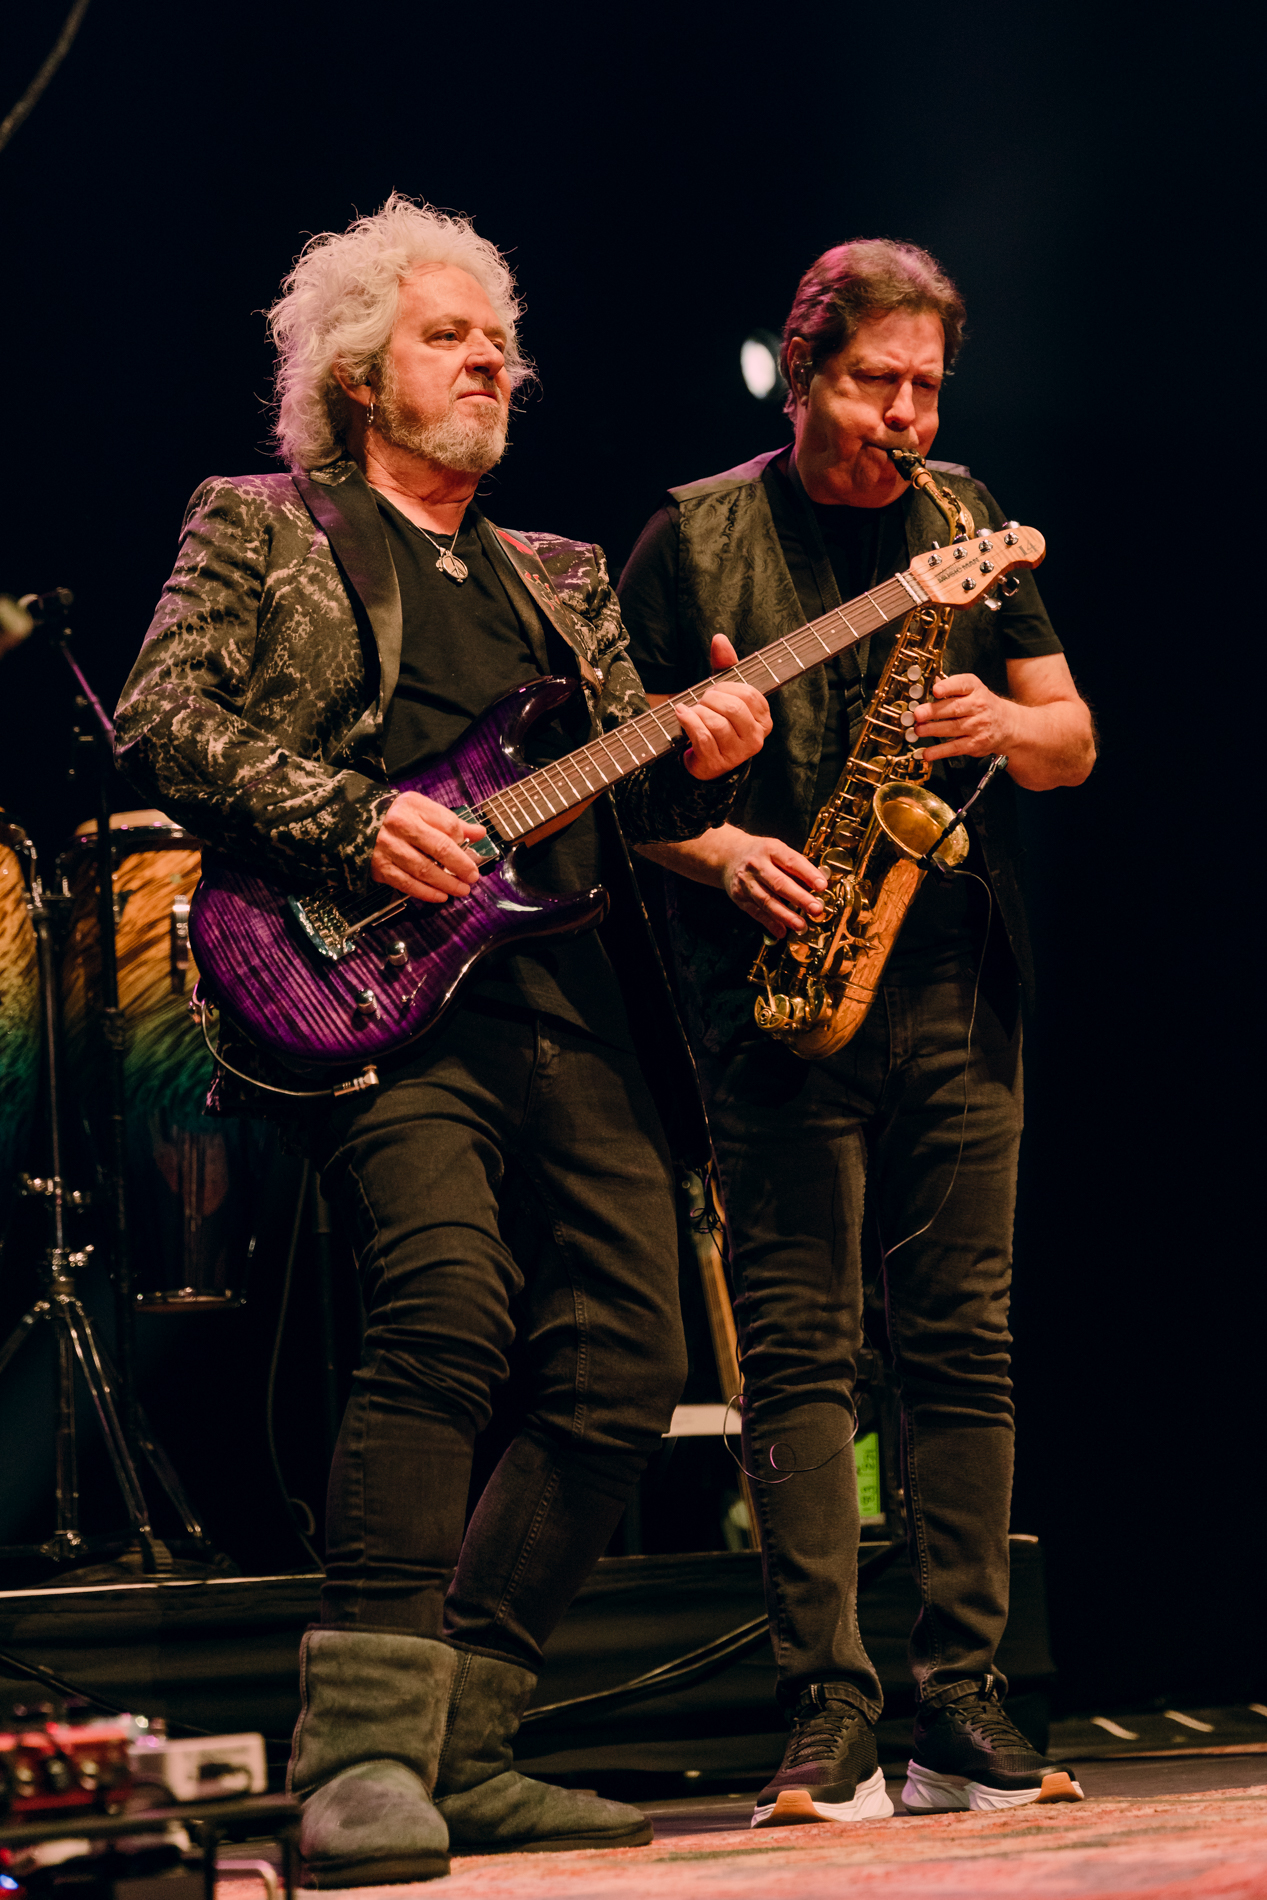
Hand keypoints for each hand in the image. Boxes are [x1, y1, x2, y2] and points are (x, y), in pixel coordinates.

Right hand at [370, 791, 485, 903]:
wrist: (350, 822)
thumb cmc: (393, 815)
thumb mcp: (420, 808)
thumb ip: (449, 821)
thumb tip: (479, 832)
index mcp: (413, 807)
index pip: (447, 825)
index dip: (463, 840)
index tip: (471, 852)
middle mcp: (400, 826)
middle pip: (439, 847)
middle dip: (461, 865)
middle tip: (473, 876)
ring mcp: (388, 848)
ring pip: (424, 869)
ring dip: (446, 883)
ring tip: (461, 889)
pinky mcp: (380, 868)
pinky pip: (407, 884)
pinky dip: (426, 893)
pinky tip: (441, 896)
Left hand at [676, 634, 771, 779]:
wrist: (705, 758)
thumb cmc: (718, 720)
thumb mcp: (725, 693)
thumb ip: (725, 666)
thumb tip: (719, 639)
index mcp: (764, 720)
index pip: (750, 694)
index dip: (728, 687)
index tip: (715, 689)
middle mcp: (755, 739)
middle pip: (734, 708)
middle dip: (711, 698)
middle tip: (702, 699)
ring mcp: (737, 754)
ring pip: (717, 724)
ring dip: (698, 712)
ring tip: (691, 709)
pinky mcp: (717, 763)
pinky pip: (703, 737)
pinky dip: (688, 722)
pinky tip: (681, 713)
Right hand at [721, 832, 827, 938]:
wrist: (728, 856)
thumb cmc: (760, 855)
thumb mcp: (778, 851)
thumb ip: (797, 867)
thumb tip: (819, 885)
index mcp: (771, 849)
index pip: (792, 861)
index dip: (808, 874)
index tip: (822, 886)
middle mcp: (756, 865)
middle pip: (779, 883)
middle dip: (800, 898)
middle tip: (816, 909)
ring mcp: (746, 882)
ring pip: (767, 901)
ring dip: (785, 915)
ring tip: (801, 925)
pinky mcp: (739, 897)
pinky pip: (756, 912)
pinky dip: (770, 923)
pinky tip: (781, 931)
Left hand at [913, 673, 1016, 760]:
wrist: (1007, 725)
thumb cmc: (984, 705)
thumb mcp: (973, 690)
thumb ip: (952, 688)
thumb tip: (930, 685)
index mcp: (975, 689)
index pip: (962, 685)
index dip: (948, 687)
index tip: (936, 690)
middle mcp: (978, 706)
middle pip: (954, 708)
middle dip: (934, 711)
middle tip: (918, 714)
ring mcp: (977, 726)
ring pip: (953, 728)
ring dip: (933, 730)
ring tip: (918, 730)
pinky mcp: (975, 744)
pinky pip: (955, 748)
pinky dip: (939, 751)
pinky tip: (927, 752)